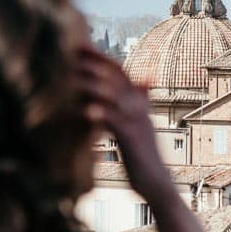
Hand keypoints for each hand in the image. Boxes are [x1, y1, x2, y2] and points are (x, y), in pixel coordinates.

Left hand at [77, 46, 174, 202]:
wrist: (157, 186)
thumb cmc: (142, 159)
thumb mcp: (137, 128)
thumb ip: (134, 105)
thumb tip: (137, 85)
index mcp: (138, 104)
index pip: (120, 72)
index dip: (101, 57)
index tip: (80, 45)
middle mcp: (139, 108)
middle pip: (117, 78)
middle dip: (94, 63)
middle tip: (72, 51)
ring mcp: (137, 123)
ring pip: (115, 96)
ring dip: (93, 85)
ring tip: (73, 77)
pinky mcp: (133, 141)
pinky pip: (116, 123)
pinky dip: (102, 115)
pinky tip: (86, 111)